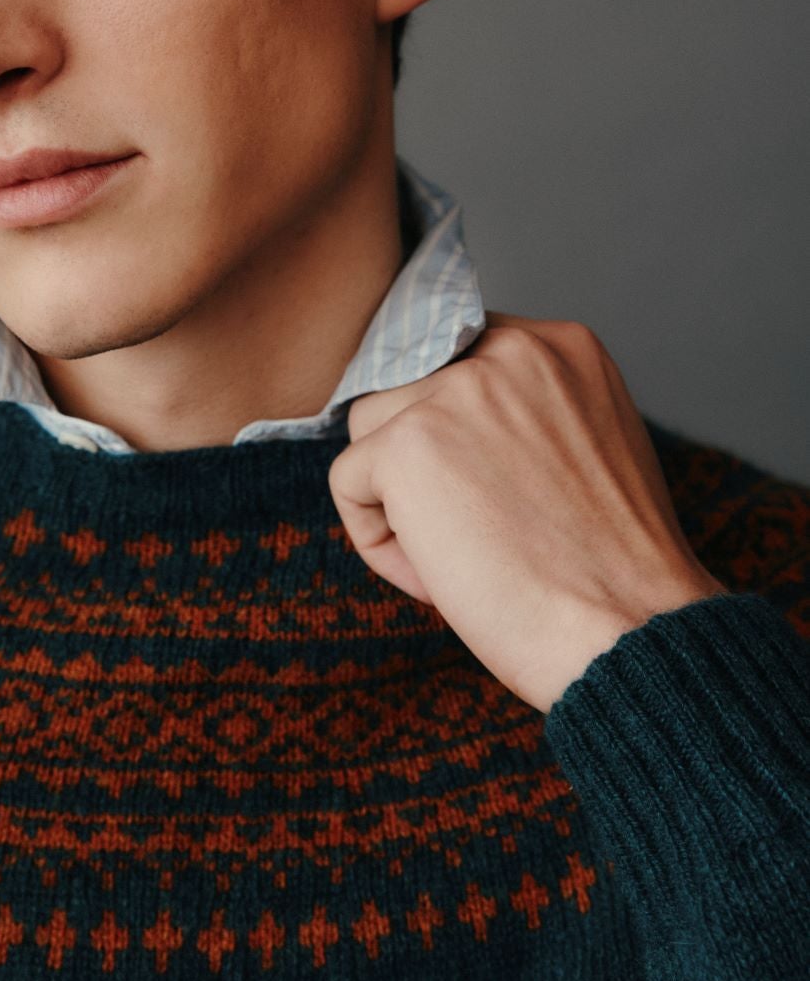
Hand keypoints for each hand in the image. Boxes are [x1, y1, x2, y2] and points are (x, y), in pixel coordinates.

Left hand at [327, 311, 727, 712]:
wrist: (631, 634)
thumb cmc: (614, 570)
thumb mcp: (590, 447)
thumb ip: (524, 410)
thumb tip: (442, 417)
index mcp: (560, 345)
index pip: (454, 357)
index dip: (451, 428)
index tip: (483, 487)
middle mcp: (509, 352)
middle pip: (406, 389)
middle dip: (421, 463)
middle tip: (475, 532)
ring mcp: (455, 393)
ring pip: (369, 431)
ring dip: (397, 499)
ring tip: (461, 557)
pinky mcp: (407, 445)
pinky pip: (348, 483)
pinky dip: (379, 544)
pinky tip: (439, 581)